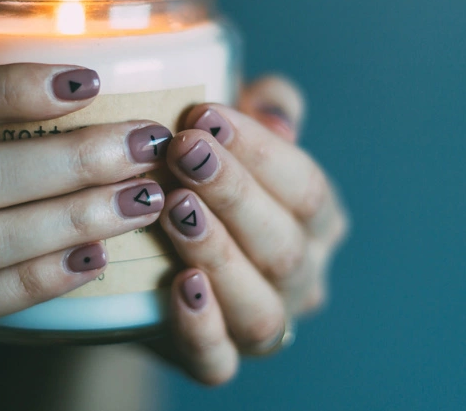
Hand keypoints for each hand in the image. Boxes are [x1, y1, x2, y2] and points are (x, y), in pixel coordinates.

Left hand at [153, 77, 348, 384]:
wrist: (148, 259)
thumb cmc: (199, 177)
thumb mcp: (230, 131)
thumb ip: (263, 106)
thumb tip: (275, 111)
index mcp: (317, 222)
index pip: (307, 187)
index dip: (260, 151)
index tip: (204, 114)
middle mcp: (302, 278)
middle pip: (285, 246)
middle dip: (234, 195)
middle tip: (182, 152)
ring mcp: (264, 326)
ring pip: (260, 308)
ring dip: (219, 255)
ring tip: (175, 210)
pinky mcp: (215, 360)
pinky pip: (218, 361)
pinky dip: (201, 328)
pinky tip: (178, 287)